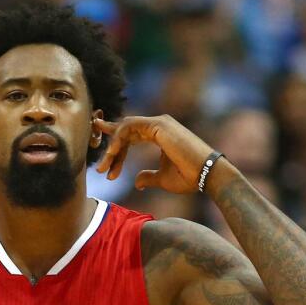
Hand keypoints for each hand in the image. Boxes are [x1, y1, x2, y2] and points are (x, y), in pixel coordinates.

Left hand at [93, 115, 214, 192]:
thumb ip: (148, 177)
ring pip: (124, 129)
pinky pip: (129, 128)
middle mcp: (158, 124)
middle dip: (110, 148)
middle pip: (125, 132)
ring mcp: (158, 122)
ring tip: (104, 167)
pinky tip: (112, 156)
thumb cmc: (189, 177)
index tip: (105, 164)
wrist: (206, 175)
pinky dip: (118, 141)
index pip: (131, 137)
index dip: (116, 150)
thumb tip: (136, 182)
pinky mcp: (158, 125)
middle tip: (99, 167)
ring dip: (112, 148)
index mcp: (159, 134)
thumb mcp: (162, 178)